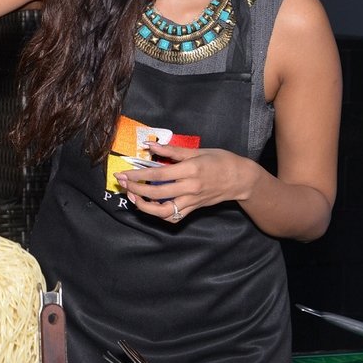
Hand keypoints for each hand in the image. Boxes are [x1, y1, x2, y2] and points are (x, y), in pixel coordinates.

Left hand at [114, 143, 255, 223]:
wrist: (241, 179)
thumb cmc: (221, 161)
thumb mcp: (198, 151)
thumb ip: (172, 150)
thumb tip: (150, 146)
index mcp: (190, 170)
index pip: (158, 175)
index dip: (138, 175)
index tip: (124, 173)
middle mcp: (190, 188)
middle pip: (156, 193)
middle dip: (135, 188)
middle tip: (121, 182)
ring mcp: (192, 201)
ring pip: (163, 211)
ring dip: (144, 206)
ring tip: (133, 196)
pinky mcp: (194, 209)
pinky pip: (174, 217)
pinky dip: (159, 214)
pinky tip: (149, 205)